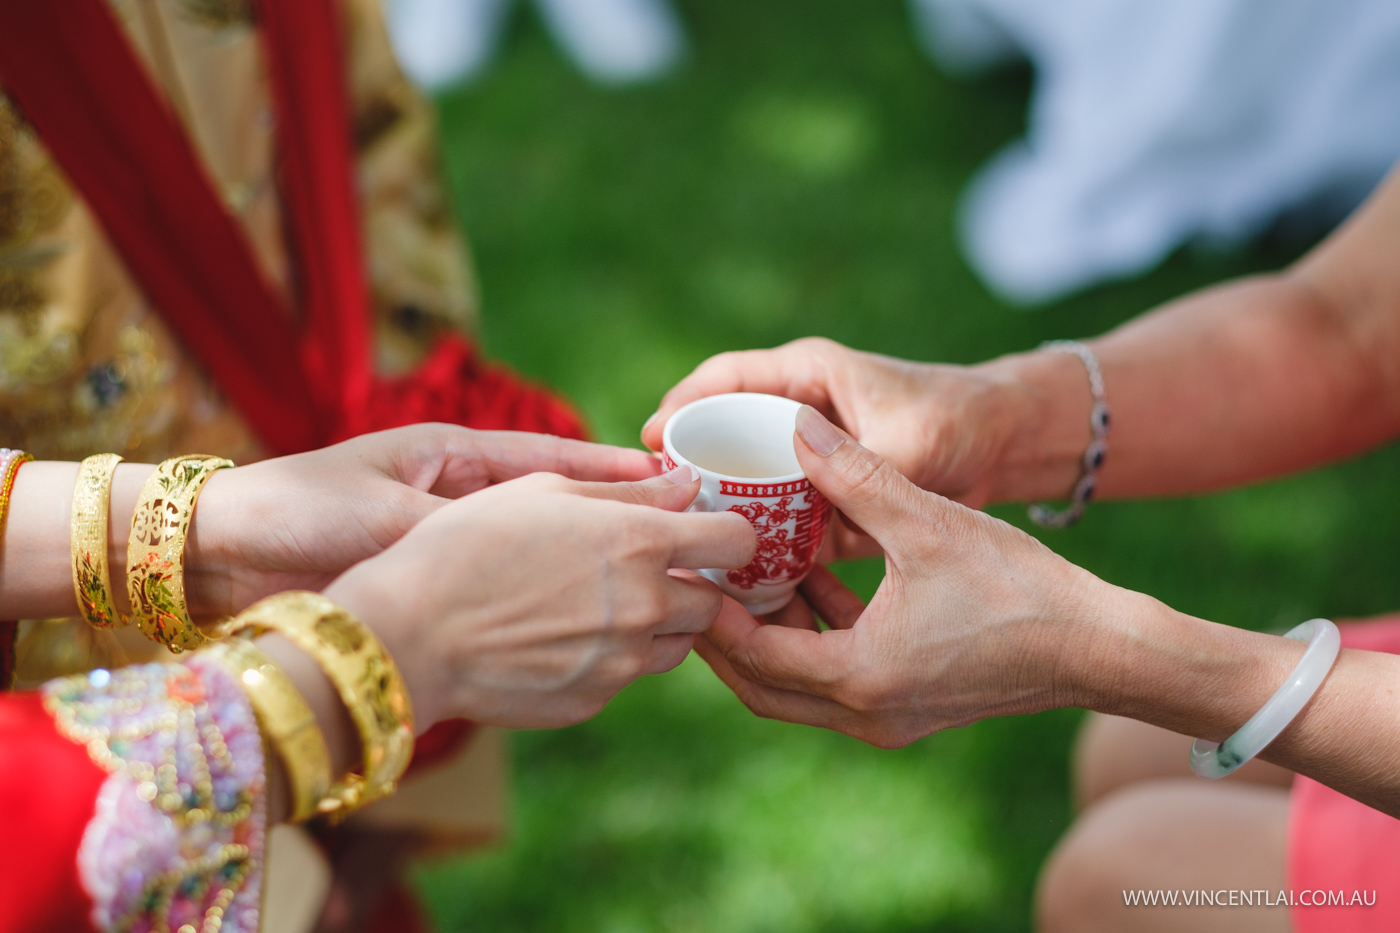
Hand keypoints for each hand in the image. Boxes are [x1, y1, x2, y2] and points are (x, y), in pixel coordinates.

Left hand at [187, 423, 661, 617]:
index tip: (671, 476)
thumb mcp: (385, 513)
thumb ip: (458, 529)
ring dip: (584, 560)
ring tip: (648, 579)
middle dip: (614, 517)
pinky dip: (540, 600)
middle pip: (554, 505)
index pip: (549, 459)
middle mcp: (456, 496)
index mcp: (450, 458)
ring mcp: (447, 541)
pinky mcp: (430, 583)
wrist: (219, 552)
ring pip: (534, 550)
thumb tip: (536, 550)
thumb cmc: (296, 510)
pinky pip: (501, 589)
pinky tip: (581, 618)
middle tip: (683, 531)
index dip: (611, 469)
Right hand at [323, 467, 755, 728]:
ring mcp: (622, 663)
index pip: (736, 541)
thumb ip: (629, 491)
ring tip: (595, 606)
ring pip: (675, 646)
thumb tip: (687, 486)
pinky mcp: (594, 700)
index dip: (726, 535)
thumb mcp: (544, 491)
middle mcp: (645, 607)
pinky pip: (624, 677)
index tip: (705, 535)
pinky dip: (608, 658)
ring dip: (656, 626)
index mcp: (640, 543)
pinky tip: (558, 638)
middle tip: (640, 571)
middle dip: (687, 586)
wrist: (408, 634)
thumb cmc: (467, 544)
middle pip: (711, 603)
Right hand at [642, 338, 1026, 517]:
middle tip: (657, 508)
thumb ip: (855, 470)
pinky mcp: (822, 492)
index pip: (722, 380)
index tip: (646, 444)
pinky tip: (741, 573)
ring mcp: (808, 455)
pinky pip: (778, 512)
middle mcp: (799, 411)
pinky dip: (760, 538)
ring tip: (687, 546)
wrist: (1005, 445)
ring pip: (745, 478)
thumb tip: (795, 503)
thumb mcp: (905, 446)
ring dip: (721, 509)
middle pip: (722, 433)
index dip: (678, 407)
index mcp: (807, 375)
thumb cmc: (957, 422)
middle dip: (689, 469)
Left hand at [695, 407, 1112, 748]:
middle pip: (761, 685)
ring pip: (798, 688)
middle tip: (700, 583)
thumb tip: (797, 426)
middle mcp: (865, 714)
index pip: (754, 655)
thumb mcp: (929, 523)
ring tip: (748, 574)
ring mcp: (888, 719)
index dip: (713, 613)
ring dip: (771, 637)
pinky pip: (837, 680)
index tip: (689, 570)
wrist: (1099, 648)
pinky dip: (816, 638)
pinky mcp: (909, 708)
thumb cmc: (1019, 589)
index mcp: (861, 678)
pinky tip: (813, 581)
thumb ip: (857, 477)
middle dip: (725, 637)